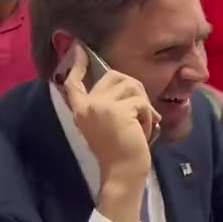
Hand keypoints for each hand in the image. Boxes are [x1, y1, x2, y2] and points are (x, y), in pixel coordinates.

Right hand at [59, 45, 159, 181]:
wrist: (122, 173)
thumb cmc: (120, 151)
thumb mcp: (108, 123)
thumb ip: (109, 103)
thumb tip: (124, 82)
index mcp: (81, 109)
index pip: (73, 82)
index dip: (78, 64)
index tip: (79, 48)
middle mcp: (87, 105)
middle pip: (115, 76)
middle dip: (134, 90)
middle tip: (141, 112)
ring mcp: (100, 106)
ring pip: (132, 85)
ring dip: (143, 104)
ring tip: (140, 125)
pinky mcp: (117, 110)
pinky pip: (142, 102)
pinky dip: (148, 116)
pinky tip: (143, 131)